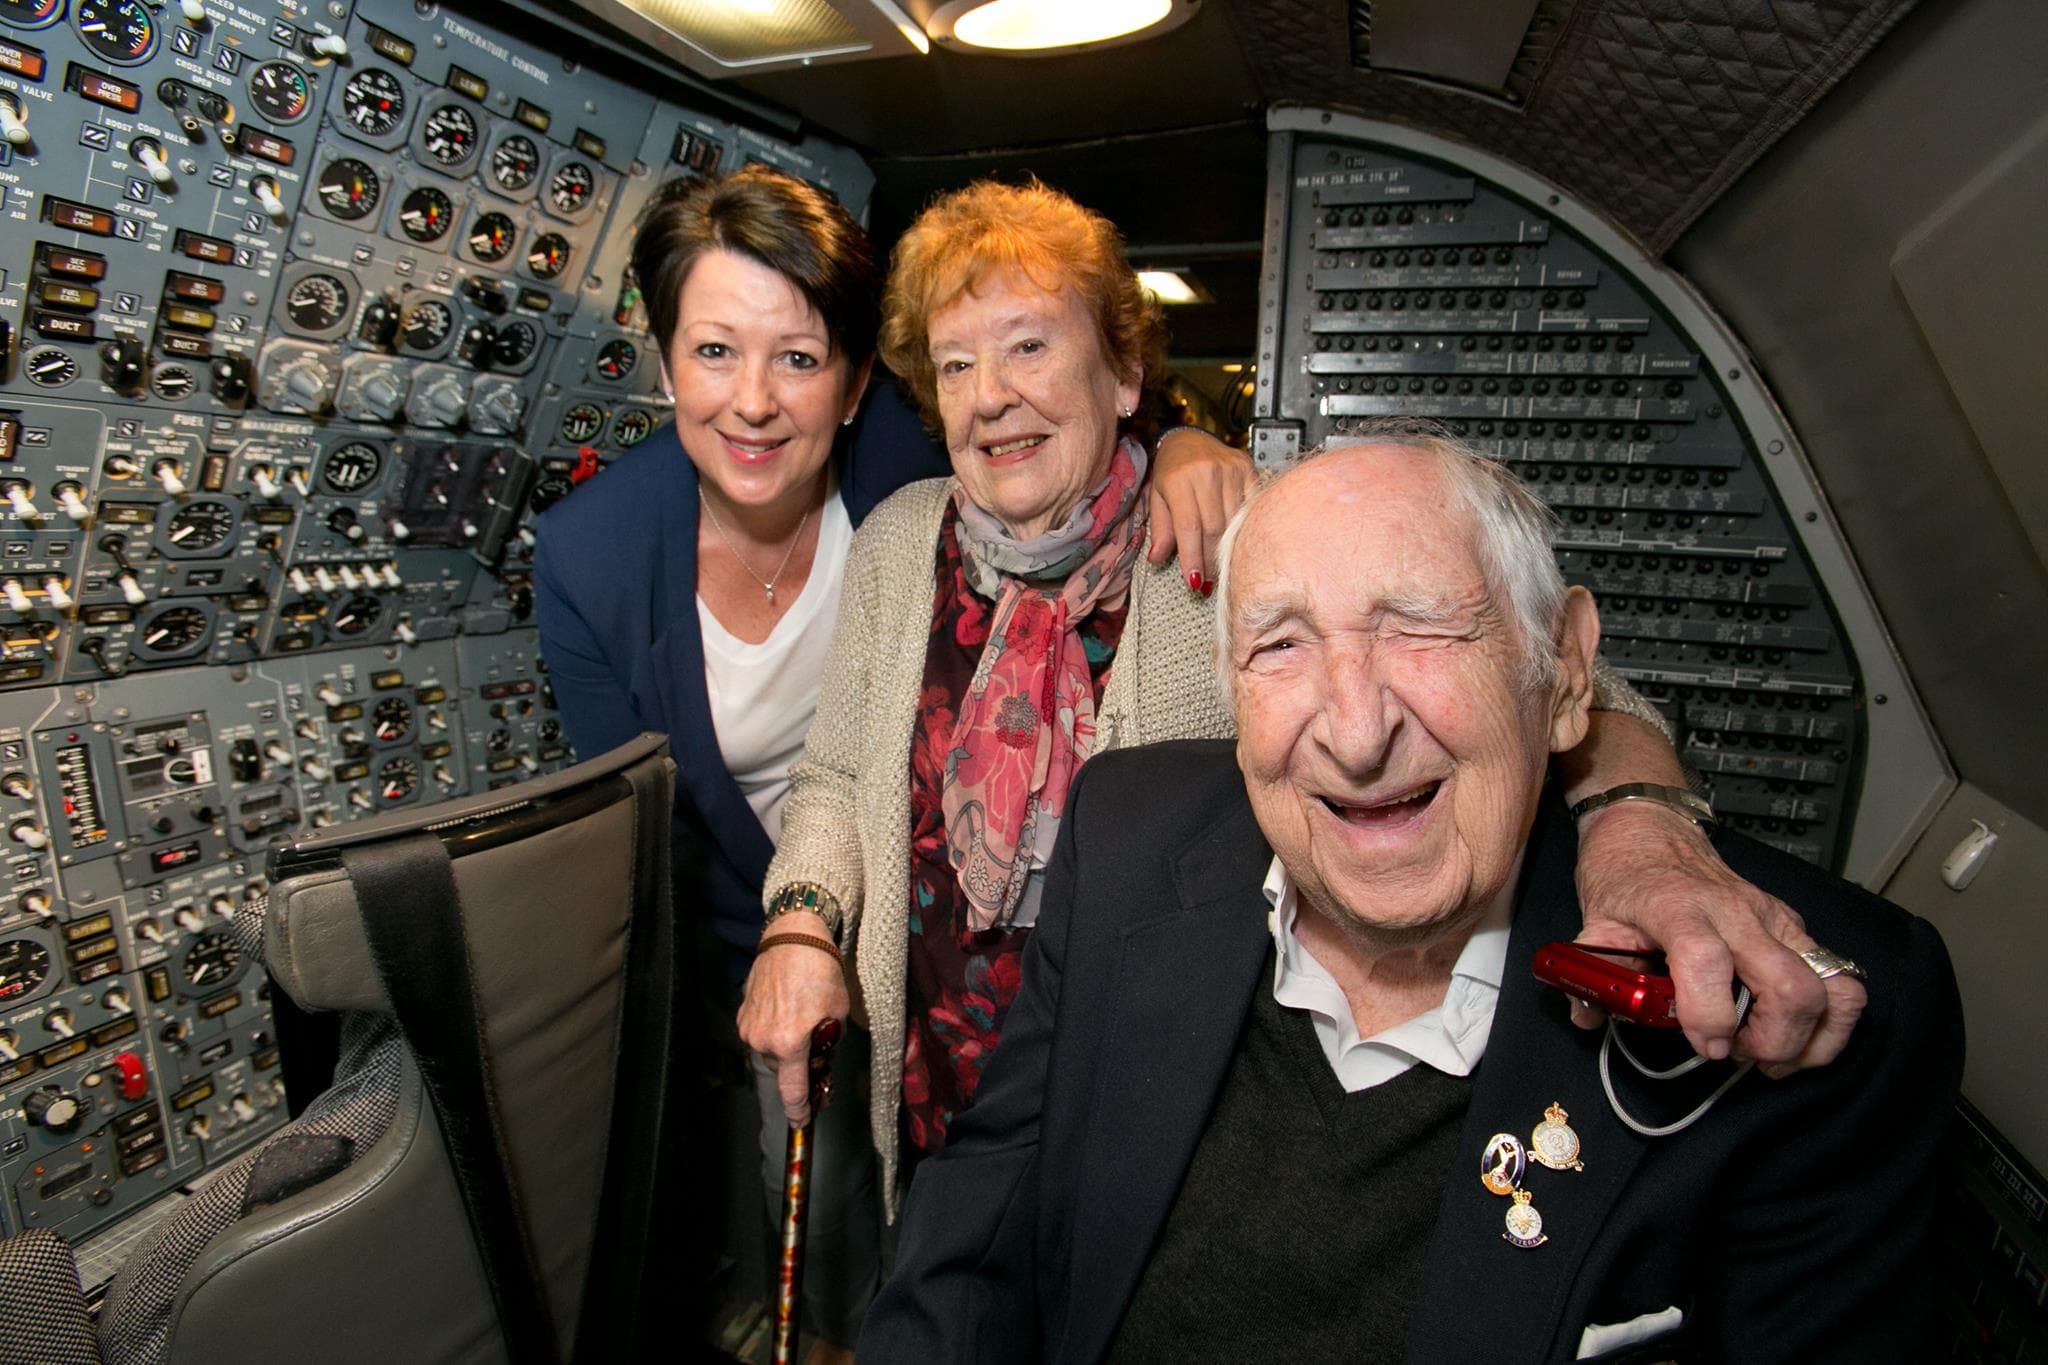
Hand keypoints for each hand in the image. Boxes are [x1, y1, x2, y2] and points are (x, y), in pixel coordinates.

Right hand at [736, 911, 849, 1124]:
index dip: (799, 1111)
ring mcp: (749, 1028)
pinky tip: (787, 1008)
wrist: (792, 938)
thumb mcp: (836, 1014)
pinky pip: (760, 1034)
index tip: (802, 1122)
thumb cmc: (820, 972)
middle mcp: (763, 1041)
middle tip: (816, 1046)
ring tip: (801, 1016)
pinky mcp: (742, 1014)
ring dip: (785, 1045)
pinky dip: (774, 1029)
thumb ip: (828, 1044)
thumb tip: (821, 1060)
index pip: (792, 1091)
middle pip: (783, 1069)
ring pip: (771, 1052)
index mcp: (790, 1044)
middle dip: (799, 1063)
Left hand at [1146, 428, 1255, 592]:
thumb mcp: (1157, 497)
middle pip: (1213, 528)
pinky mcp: (1247, 468)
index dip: (1193, 558)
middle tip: (1208, 582)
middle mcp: (1205, 473)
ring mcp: (1229, 470)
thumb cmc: (1170, 470)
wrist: (1189, 437)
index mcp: (1178, 480)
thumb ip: (1160, 529)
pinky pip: (1250, 505)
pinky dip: (1245, 527)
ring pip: (1234, 521)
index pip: (1188, 527)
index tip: (1194, 582)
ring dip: (1228, 548)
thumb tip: (1157, 559)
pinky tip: (1239, 542)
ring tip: (1222, 567)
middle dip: (1211, 560)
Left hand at [1571, 803, 1865, 1073]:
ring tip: (1772, 1054)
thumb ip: (1591, 971)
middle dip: (1772, 1041)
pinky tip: (1798, 1037)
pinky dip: (1830, 1021)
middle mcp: (1737, 912)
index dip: (1710, 1014)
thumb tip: (1587, 1016)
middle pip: (1788, 985)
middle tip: (1737, 1054)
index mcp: (1679, 908)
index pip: (1706, 960)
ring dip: (1810, 1037)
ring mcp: (1775, 919)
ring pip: (1832, 985)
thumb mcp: (1595, 918)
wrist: (1653, 830)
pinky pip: (1840, 979)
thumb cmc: (1627, 875)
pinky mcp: (1794, 928)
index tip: (1705, 1046)